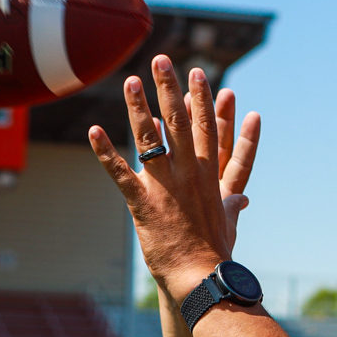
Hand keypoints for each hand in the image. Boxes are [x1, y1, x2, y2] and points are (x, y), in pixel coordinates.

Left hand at [89, 56, 260, 301]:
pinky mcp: (143, 202)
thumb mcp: (227, 223)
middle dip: (169, 87)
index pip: (205, 126)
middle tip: (161, 60)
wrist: (201, 276)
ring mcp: (165, 185)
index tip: (195, 73)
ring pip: (150, 139)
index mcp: (208, 173)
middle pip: (178, 120)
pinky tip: (93, 131)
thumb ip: (232, 205)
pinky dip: (105, 152)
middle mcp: (188, 172)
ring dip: (138, 108)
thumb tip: (243, 201)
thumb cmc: (215, 252)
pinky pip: (120, 172)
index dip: (200, 97)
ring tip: (130, 81)